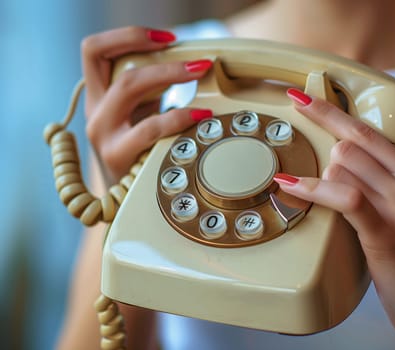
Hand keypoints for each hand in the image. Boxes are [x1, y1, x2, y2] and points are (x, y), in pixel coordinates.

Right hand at [81, 26, 212, 180]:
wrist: (119, 198)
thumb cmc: (135, 152)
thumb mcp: (136, 115)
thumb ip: (150, 90)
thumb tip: (184, 65)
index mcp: (97, 96)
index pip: (96, 51)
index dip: (128, 37)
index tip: (166, 38)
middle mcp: (95, 111)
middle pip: (119, 66)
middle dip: (164, 60)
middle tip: (198, 63)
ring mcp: (103, 133)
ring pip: (128, 87)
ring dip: (169, 75)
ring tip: (199, 74)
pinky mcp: (116, 155)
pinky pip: (149, 127)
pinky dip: (178, 116)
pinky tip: (200, 115)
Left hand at [275, 88, 394, 347]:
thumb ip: (380, 187)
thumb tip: (337, 169)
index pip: (366, 131)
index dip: (330, 112)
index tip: (302, 98)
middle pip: (350, 145)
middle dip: (322, 158)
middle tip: (308, 174)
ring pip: (343, 165)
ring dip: (319, 178)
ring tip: (317, 199)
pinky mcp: (388, 232)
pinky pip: (344, 196)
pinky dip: (312, 189)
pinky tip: (289, 186)